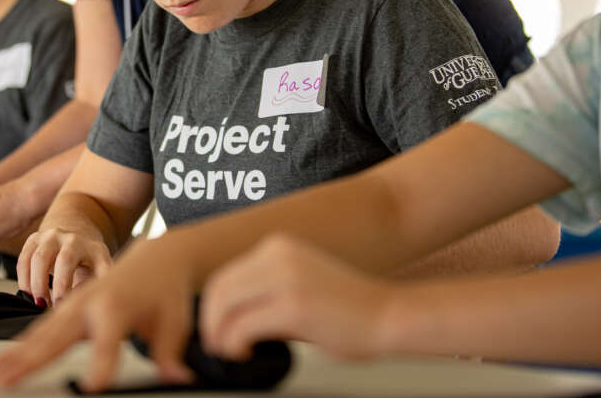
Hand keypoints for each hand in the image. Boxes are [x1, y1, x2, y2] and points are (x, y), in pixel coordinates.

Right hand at [0, 236, 194, 391]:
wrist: (157, 256)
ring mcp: (76, 302)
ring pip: (42, 330)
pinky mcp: (70, 305)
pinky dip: (22, 343)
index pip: (108, 343)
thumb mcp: (175, 320)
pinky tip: (6, 360)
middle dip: (30, 359)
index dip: (100, 366)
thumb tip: (178, 377)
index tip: (91, 388)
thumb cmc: (165, 289)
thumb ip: (168, 351)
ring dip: (16, 352)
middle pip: (57, 335)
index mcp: (118, 307)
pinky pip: (43, 326)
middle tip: (5, 379)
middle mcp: (90, 303)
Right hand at [18, 226, 112, 306]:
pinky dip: (23, 279)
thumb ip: (94, 287)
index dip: (61, 283)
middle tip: (44, 305)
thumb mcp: (101, 271)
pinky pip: (23, 260)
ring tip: (36, 303)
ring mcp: (48, 236)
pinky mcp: (34, 239)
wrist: (81, 238)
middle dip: (42, 284)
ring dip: (32, 284)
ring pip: (33, 259)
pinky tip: (28, 294)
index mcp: (85, 245)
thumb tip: (79, 303)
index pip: (67, 261)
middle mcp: (66, 237)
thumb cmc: (91, 261)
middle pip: (45, 258)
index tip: (59, 304)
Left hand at [200, 234, 395, 361]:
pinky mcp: (292, 305)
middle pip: (219, 288)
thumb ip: (266, 295)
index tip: (215, 330)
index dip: (212, 307)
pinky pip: (242, 326)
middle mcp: (278, 255)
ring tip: (231, 351)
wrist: (389, 316)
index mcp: (278, 247)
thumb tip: (228, 320)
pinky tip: (246, 352)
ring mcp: (285, 278)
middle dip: (210, 322)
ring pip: (225, 306)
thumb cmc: (350, 310)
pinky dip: (235, 343)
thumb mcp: (299, 286)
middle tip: (216, 345)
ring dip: (219, 334)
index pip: (225, 275)